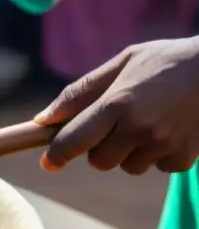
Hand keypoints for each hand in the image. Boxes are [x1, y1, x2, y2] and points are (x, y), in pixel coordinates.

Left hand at [35, 38, 198, 174]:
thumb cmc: (167, 61)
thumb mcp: (123, 63)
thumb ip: (81, 92)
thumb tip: (44, 119)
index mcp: (117, 103)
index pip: (73, 140)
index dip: (57, 155)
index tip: (48, 163)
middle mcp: (138, 127)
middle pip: (98, 162)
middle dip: (99, 149)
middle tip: (115, 125)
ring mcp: (163, 144)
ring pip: (128, 166)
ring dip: (130, 152)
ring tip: (149, 121)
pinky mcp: (184, 157)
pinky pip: (157, 167)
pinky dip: (159, 154)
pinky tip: (172, 129)